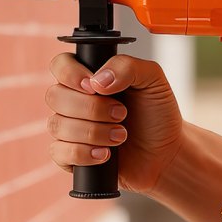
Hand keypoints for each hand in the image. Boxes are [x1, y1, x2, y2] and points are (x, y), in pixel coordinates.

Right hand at [45, 53, 183, 193]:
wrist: (167, 153)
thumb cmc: (157, 113)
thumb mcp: (152, 79)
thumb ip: (126, 66)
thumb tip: (97, 81)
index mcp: (88, 76)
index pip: (59, 65)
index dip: (70, 74)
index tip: (94, 86)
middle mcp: (73, 100)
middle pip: (55, 96)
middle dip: (91, 108)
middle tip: (121, 113)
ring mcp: (69, 129)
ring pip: (57, 125)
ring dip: (93, 132)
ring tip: (121, 136)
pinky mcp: (70, 156)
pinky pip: (59, 152)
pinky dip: (83, 153)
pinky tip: (105, 154)